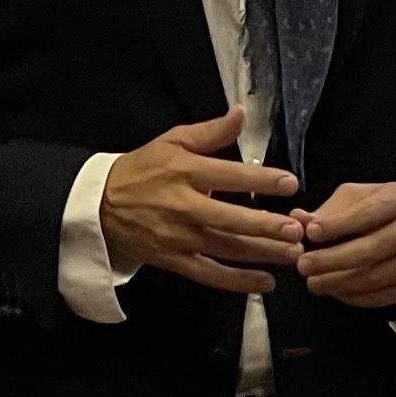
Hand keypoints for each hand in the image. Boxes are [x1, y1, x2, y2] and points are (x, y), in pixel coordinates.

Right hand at [98, 106, 304, 294]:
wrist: (100, 204)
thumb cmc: (143, 169)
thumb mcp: (172, 141)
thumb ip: (210, 131)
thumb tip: (242, 113)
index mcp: (185, 172)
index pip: (228, 175)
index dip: (260, 179)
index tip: (290, 183)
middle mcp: (183, 206)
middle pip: (229, 219)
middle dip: (265, 226)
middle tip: (296, 229)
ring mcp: (178, 237)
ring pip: (225, 249)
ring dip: (261, 254)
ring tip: (292, 254)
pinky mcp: (173, 261)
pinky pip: (209, 274)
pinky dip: (237, 281)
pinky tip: (265, 283)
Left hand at [298, 182, 395, 309]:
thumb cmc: (385, 208)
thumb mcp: (361, 197)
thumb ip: (330, 210)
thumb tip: (298, 219)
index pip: (367, 214)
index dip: (336, 225)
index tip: (309, 233)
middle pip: (370, 250)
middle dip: (331, 260)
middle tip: (303, 265)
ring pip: (375, 278)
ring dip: (339, 283)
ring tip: (314, 282)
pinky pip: (383, 295)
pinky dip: (355, 297)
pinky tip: (335, 292)